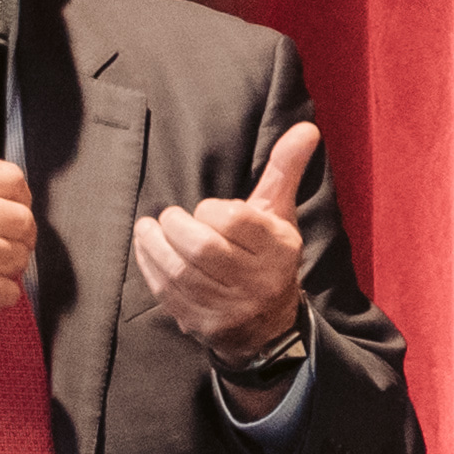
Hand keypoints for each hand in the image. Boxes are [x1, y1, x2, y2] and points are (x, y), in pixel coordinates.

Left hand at [132, 123, 320, 370]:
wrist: (268, 324)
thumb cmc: (267, 254)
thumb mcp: (279, 213)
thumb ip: (285, 170)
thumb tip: (306, 128)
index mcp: (278, 249)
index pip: (232, 220)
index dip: (211, 210)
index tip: (209, 210)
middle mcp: (256, 280)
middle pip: (201, 246)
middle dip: (176, 226)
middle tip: (172, 218)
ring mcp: (228, 306)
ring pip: (179, 270)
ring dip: (155, 244)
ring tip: (150, 229)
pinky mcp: (202, 323)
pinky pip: (166, 292)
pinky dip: (148, 265)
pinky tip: (147, 248)